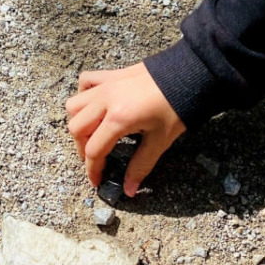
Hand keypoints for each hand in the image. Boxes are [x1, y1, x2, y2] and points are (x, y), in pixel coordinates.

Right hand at [65, 62, 185, 196]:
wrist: (190, 74)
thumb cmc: (178, 106)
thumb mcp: (160, 140)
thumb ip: (141, 165)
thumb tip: (130, 190)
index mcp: (118, 119)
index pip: (94, 150)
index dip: (92, 169)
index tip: (96, 181)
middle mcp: (106, 101)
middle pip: (77, 129)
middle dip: (83, 149)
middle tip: (96, 160)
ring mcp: (106, 85)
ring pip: (74, 105)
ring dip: (79, 122)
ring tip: (92, 134)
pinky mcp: (111, 75)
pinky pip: (86, 82)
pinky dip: (84, 96)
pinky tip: (95, 106)